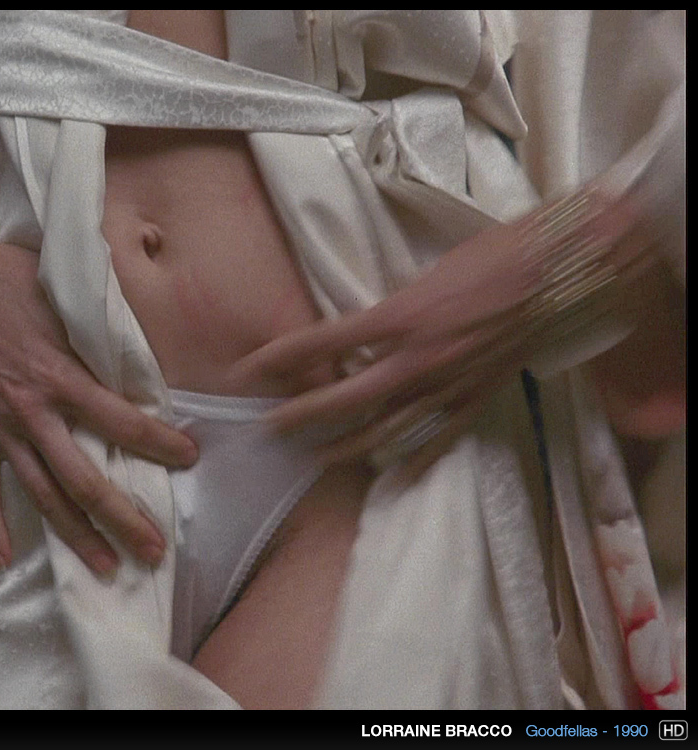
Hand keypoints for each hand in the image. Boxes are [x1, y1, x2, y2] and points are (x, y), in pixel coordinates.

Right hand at [0, 151, 196, 573]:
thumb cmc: (4, 276)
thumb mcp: (65, 297)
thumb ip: (102, 329)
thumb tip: (140, 345)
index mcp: (59, 376)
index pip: (121, 423)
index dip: (160, 444)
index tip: (189, 457)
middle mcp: (30, 412)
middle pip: (84, 481)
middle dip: (123, 520)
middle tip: (154, 550)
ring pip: (41, 495)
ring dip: (75, 535)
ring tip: (105, 566)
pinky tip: (6, 557)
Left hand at [235, 191, 653, 479]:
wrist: (562, 268)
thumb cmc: (495, 254)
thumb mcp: (427, 274)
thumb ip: (391, 309)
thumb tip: (360, 329)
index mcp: (399, 316)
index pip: (321, 343)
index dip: (280, 358)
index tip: (248, 370)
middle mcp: (416, 359)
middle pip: (342, 398)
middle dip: (299, 416)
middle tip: (267, 429)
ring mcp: (447, 385)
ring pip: (382, 429)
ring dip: (342, 446)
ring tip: (312, 458)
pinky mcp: (476, 400)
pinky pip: (437, 440)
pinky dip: (412, 462)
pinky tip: (391, 478)